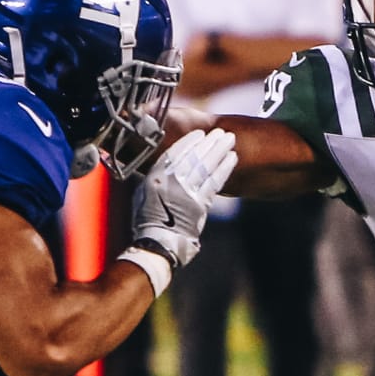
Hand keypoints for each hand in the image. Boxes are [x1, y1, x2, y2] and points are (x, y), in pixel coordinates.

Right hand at [133, 129, 237, 266]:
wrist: (157, 243)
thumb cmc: (147, 219)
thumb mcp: (143, 192)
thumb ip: (156, 175)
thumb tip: (167, 162)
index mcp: (156, 177)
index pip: (176, 153)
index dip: (189, 142)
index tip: (200, 133)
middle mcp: (173, 182)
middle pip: (195, 156)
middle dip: (209, 142)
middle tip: (221, 133)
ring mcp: (188, 192)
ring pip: (207, 165)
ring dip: (219, 150)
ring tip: (229, 139)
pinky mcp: (201, 204)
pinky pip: (215, 181)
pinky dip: (224, 168)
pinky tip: (232, 158)